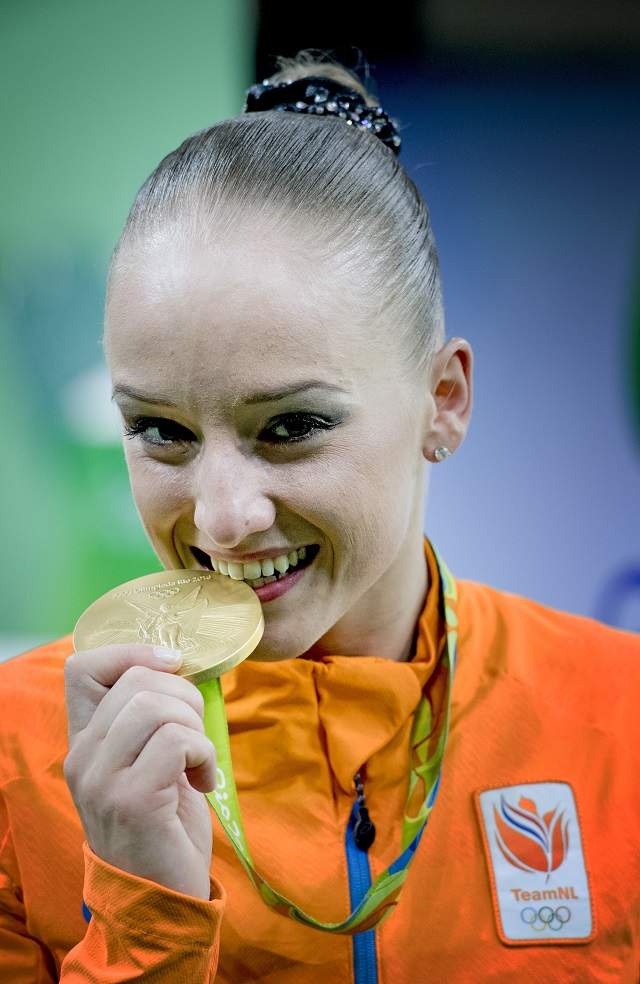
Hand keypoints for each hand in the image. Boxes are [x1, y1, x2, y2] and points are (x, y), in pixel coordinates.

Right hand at [63, 643, 215, 899]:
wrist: (161, 899)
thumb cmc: (164, 823)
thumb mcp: (148, 761)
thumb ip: (148, 717)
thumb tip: (176, 663)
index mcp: (84, 742)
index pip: (82, 667)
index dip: (131, 652)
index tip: (172, 667)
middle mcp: (83, 757)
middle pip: (137, 680)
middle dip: (184, 696)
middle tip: (195, 735)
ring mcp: (102, 780)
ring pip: (156, 706)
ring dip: (195, 726)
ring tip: (197, 760)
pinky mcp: (132, 800)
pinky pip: (178, 741)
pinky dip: (204, 754)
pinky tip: (203, 782)